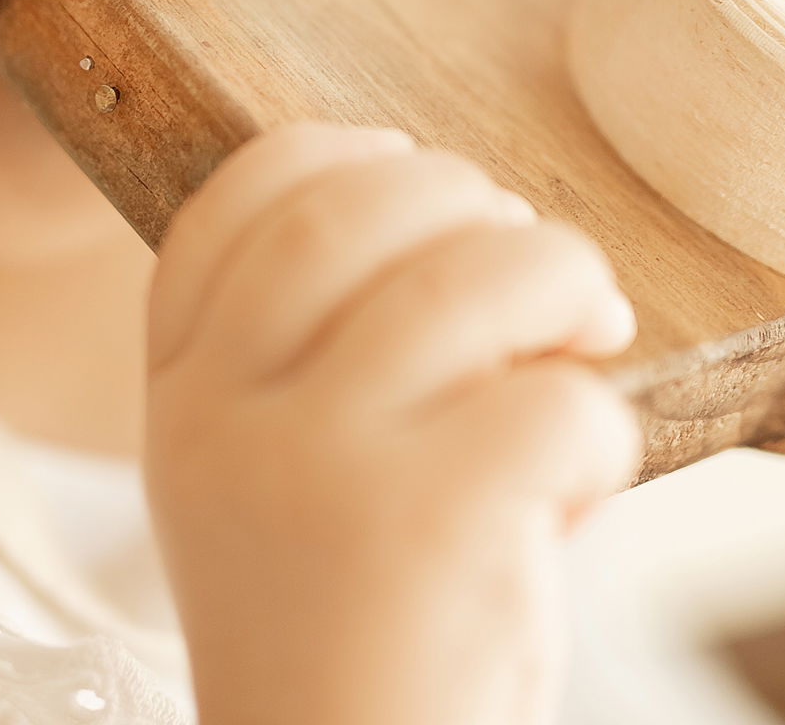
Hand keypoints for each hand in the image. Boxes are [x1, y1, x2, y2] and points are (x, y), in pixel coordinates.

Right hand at [144, 123, 638, 724]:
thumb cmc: (341, 629)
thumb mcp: (266, 479)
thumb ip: (313, 357)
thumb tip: (481, 235)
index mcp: (183, 397)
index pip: (228, 209)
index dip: (325, 155)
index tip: (398, 159)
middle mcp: (225, 417)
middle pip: (344, 214)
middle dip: (460, 197)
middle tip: (526, 259)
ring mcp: (316, 468)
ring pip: (463, 281)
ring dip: (557, 276)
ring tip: (588, 327)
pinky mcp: (423, 529)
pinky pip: (552, 408)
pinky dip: (602, 426)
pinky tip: (580, 482)